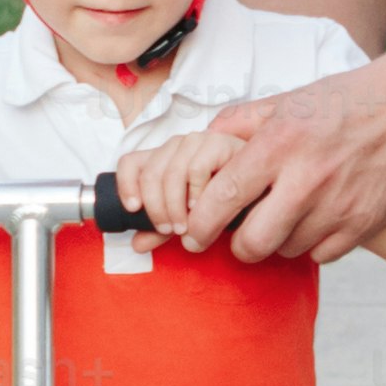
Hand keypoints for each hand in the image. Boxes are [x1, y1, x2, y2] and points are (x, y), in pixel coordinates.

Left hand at [111, 128, 232, 237]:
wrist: (260, 191)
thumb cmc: (223, 202)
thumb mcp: (186, 218)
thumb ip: (161, 229)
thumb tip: (138, 244)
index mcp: (164, 159)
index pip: (131, 163)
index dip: (126, 185)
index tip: (133, 209)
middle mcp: (177, 146)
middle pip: (150, 173)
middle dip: (157, 208)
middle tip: (170, 230)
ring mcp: (198, 142)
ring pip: (170, 174)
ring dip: (176, 207)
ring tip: (188, 225)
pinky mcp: (219, 143)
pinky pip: (196, 169)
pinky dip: (197, 193)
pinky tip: (204, 205)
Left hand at [163, 63, 385, 264]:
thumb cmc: (345, 103)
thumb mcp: (287, 100)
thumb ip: (240, 122)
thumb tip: (201, 140)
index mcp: (280, 143)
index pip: (222, 197)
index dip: (199, 225)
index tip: (191, 234)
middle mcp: (307, 178)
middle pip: (253, 242)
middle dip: (238, 246)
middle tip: (238, 237)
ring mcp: (338, 205)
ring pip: (286, 250)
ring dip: (279, 240)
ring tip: (287, 216)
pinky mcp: (363, 224)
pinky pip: (321, 255)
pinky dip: (313, 243)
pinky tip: (317, 219)